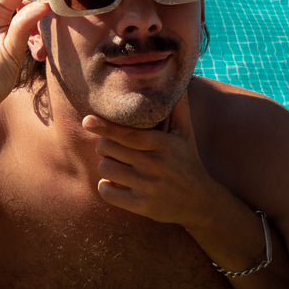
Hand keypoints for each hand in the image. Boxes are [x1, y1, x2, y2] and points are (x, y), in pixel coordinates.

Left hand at [83, 98, 212, 225]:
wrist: (201, 203)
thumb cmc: (188, 162)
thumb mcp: (186, 134)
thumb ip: (178, 107)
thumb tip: (177, 82)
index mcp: (163, 144)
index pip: (128, 134)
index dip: (106, 127)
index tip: (87, 120)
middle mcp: (155, 165)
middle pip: (109, 149)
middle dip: (104, 146)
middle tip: (112, 148)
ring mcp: (148, 187)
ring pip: (105, 169)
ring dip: (106, 167)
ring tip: (117, 166)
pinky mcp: (142, 206)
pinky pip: (107, 192)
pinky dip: (106, 187)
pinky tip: (116, 185)